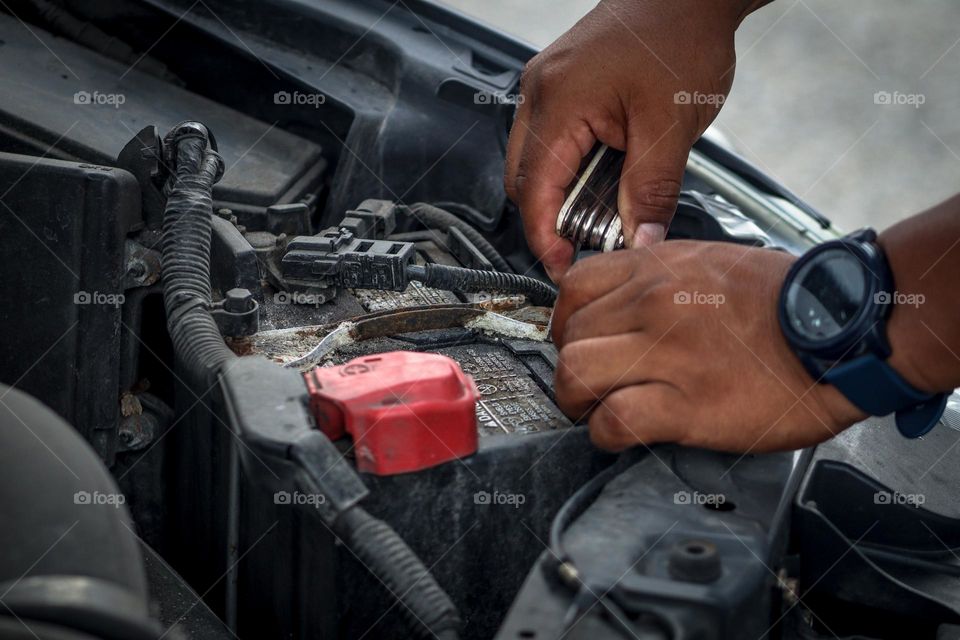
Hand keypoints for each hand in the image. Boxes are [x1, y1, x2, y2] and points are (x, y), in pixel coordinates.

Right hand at [505, 0, 762, 281]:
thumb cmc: (681, 36)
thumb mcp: (671, 127)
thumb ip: (651, 191)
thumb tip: (640, 242)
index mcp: (558, 101)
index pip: (533, 190)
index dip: (545, 237)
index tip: (564, 266)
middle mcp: (541, 91)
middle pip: (523, 179)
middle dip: (550, 219)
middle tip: (586, 245)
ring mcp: (547, 85)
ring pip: (534, 161)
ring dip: (561, 193)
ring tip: (601, 213)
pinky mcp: (562, 84)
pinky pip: (550, 139)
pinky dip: (570, 168)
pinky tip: (603, 177)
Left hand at [551, 243, 865, 451]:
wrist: (844, 330)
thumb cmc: (788, 300)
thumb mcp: (714, 262)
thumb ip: (663, 275)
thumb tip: (628, 298)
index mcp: (659, 268)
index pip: (574, 287)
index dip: (567, 321)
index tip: (579, 339)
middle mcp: (654, 304)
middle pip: (568, 335)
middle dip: (569, 365)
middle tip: (589, 383)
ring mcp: (668, 353)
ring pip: (576, 372)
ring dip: (577, 400)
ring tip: (596, 410)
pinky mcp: (687, 404)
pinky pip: (614, 420)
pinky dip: (607, 433)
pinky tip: (622, 433)